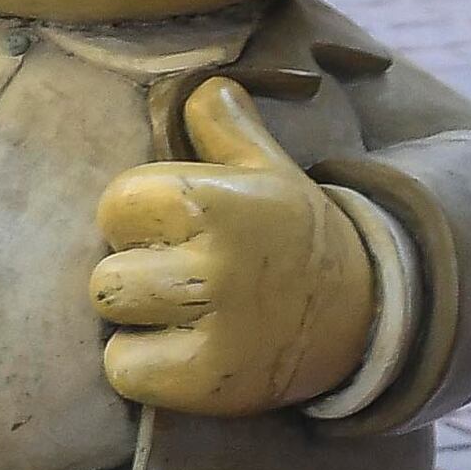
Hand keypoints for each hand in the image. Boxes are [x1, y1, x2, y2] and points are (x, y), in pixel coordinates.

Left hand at [97, 77, 378, 417]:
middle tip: (185, 277)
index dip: (139, 219)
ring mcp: (213, 329)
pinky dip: (143, 367)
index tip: (178, 230)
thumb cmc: (294, 235)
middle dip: (136, 272)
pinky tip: (187, 353)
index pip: (117, 204)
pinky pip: (123, 371)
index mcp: (219, 205)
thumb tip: (201, 85)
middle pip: (105, 272)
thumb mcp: (270, 173)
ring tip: (185, 312)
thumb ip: (227, 128)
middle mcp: (216, 266)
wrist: (365, 316)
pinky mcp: (208, 384)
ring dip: (137, 319)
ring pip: (112, 317)